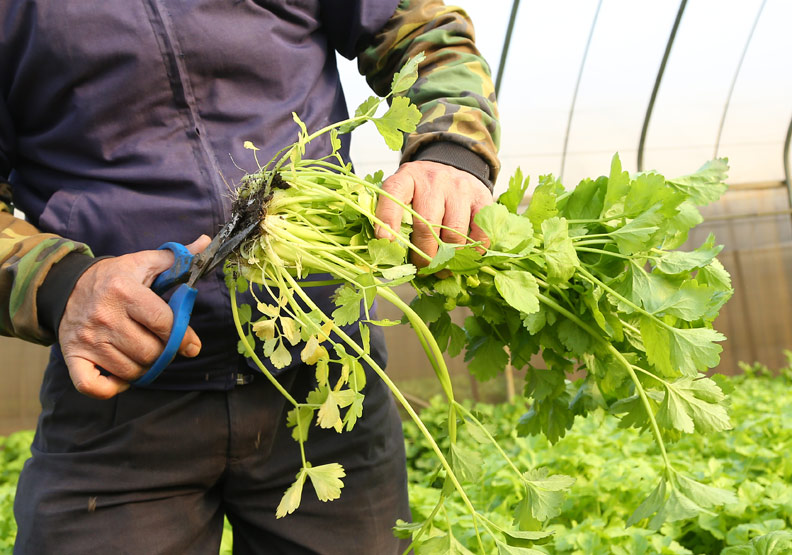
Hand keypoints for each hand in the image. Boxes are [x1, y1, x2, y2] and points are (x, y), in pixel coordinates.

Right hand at [58, 235, 211, 398]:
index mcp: (124, 291)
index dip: (182, 336)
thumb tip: (206, 243)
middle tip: (162, 346)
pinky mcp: (73, 356)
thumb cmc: (116, 277)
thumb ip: (178, 258)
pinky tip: (122, 376)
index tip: (191, 344)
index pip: (163, 323)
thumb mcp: (145, 263)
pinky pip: (95, 387)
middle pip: (150, 352)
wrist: (67, 287)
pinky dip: (113, 388)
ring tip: (143, 354)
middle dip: (163, 353)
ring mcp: (88, 339)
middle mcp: (104, 316)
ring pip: (130, 371)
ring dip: (143, 368)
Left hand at [374, 160, 491, 266]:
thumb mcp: (405, 192)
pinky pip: (479, 233)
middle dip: (423, 254)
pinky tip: (464, 255)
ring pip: (454, 233)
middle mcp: (434, 180)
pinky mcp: (482, 199)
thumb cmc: (425, 188)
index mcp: (408, 177)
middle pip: (426, 224)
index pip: (394, 192)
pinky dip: (472, 250)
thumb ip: (396, 216)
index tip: (385, 239)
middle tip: (422, 268)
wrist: (456, 164)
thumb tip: (390, 251)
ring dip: (448, 257)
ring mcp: (460, 188)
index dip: (388, 217)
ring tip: (443, 268)